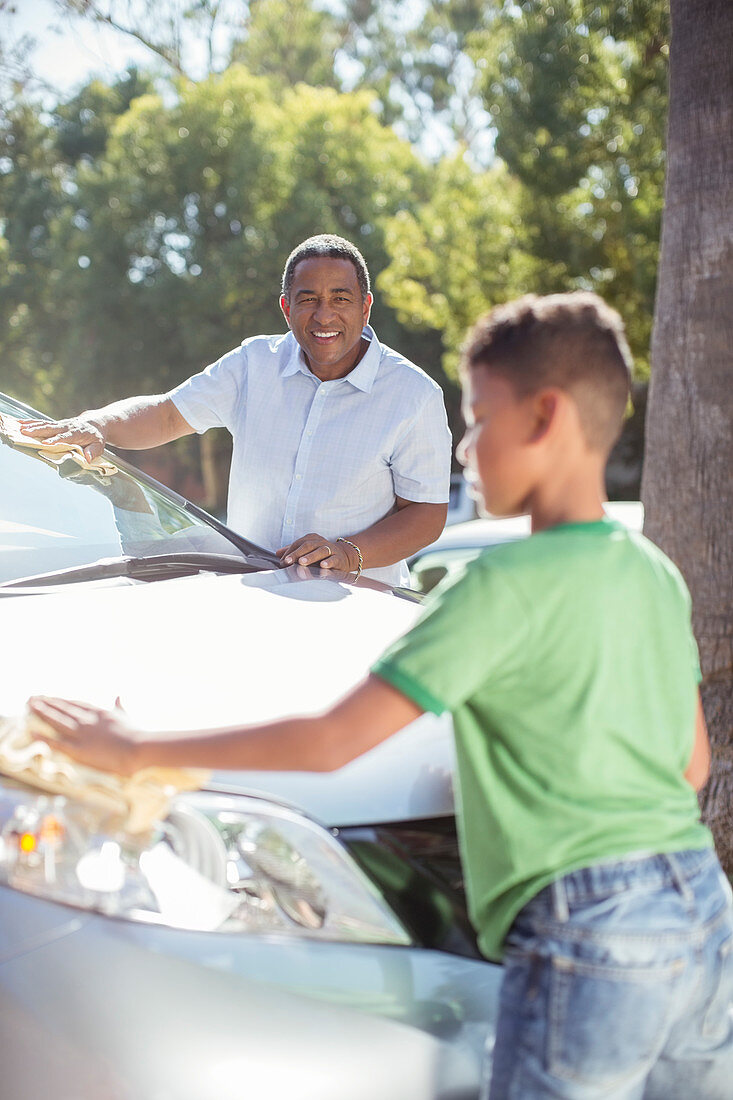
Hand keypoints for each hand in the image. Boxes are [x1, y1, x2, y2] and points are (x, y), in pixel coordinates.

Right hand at [19, 417, 105, 463]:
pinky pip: (43, 423)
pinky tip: (21, 423)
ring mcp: (61, 424)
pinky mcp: (56, 424)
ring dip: (32, 426)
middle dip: (39, 431)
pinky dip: (32, 423)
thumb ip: (93, 452)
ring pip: (45, 425)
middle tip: (26, 433)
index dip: (56, 440)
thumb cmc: (97, 437)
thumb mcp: (99, 445)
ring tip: (21, 428)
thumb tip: (88, 459)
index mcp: (77, 433)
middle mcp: (67, 427)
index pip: (65, 437)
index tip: (47, 444)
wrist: (96, 423)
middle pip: (52, 429)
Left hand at [27, 696, 142, 776]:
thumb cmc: (135, 733)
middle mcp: (87, 721)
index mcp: (98, 712)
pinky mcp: (81, 751)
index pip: (74, 704)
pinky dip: (45, 738)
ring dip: (42, 713)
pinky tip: (33, 732)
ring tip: (29, 706)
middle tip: (31, 698)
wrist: (138, 748)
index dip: (60, 701)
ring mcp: (83, 735)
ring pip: (58, 722)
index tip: (48, 697)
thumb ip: (119, 705)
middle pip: (63, 710)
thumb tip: (118, 695)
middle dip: (47, 704)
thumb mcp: (126, 715)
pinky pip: (59, 743)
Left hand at [277, 533, 356, 571]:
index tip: (282, 562)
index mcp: (312, 538)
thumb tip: (277, 553)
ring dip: (310, 556)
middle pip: (307, 545)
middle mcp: (320, 542)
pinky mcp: (339, 558)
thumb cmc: (321, 555)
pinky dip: (328, 562)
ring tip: (302, 562)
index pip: (298, 543)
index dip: (289, 552)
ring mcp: (330, 549)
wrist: (343, 557)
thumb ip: (293, 551)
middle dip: (296, 553)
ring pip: (320, 551)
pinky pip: (333, 559)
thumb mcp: (307, 551)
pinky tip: (323, 565)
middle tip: (288, 561)